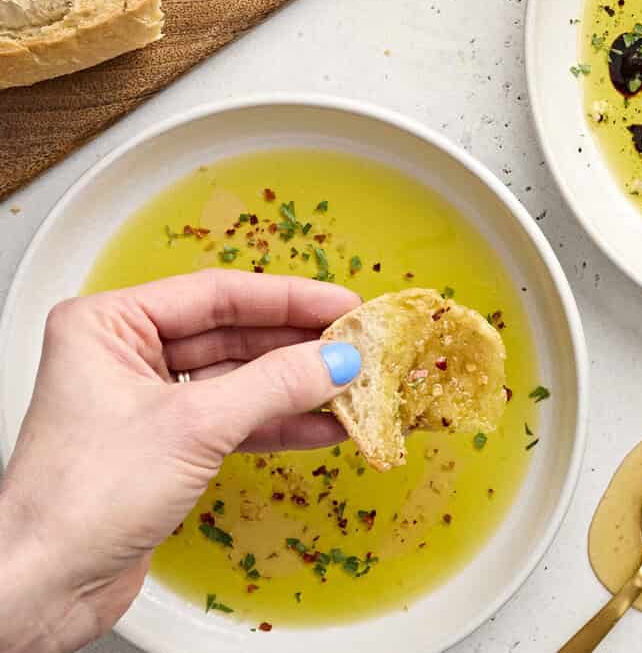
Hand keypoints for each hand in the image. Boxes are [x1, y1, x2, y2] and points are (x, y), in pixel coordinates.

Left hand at [0, 270, 361, 652]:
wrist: (44, 587)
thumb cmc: (84, 497)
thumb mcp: (194, 427)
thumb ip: (274, 385)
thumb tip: (338, 358)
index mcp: (109, 324)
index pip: (216, 294)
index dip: (288, 298)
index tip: (343, 303)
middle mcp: (125, 354)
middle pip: (232, 334)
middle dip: (297, 345)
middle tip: (357, 343)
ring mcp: (146, 402)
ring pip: (239, 379)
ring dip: (296, 387)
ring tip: (353, 386)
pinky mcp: (165, 446)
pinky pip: (235, 419)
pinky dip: (279, 424)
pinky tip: (324, 426)